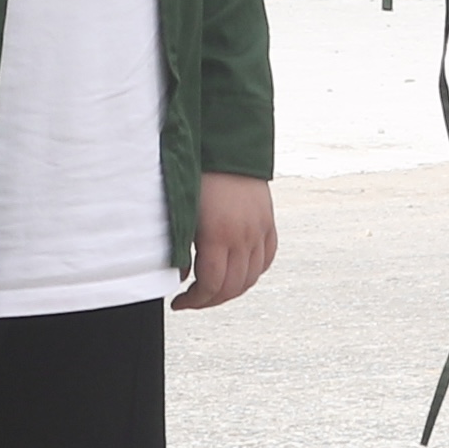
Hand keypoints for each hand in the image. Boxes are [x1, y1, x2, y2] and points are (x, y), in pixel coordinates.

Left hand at [177, 173, 276, 310]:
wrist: (229, 145)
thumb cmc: (200, 174)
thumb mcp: (183, 212)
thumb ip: (180, 246)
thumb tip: (180, 275)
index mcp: (218, 235)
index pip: (211, 285)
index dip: (194, 301)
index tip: (180, 302)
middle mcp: (243, 237)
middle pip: (232, 287)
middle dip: (210, 300)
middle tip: (193, 300)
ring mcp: (259, 231)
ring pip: (251, 278)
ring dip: (232, 290)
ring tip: (214, 289)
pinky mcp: (268, 224)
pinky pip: (266, 259)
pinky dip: (253, 272)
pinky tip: (238, 272)